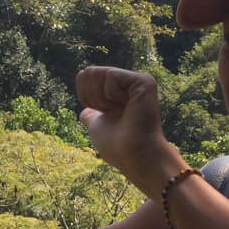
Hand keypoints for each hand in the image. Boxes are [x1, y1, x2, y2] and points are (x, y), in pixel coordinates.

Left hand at [75, 66, 176, 190]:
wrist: (134, 156)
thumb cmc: (118, 147)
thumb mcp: (97, 127)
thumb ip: (92, 116)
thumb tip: (84, 113)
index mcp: (118, 93)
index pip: (86, 77)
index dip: (85, 96)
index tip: (103, 114)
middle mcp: (128, 84)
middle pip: (89, 72)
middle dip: (91, 97)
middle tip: (110, 113)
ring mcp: (137, 81)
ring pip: (96, 72)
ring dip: (100, 98)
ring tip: (119, 111)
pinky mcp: (144, 81)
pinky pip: (111, 75)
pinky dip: (111, 95)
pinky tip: (127, 107)